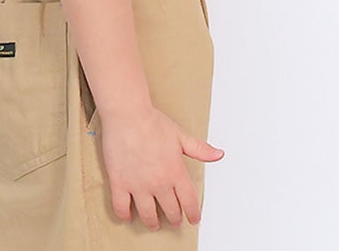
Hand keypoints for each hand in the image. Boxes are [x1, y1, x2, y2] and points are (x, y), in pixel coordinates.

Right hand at [99, 106, 224, 230]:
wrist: (128, 115)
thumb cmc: (152, 122)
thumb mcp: (180, 135)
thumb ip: (199, 149)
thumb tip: (218, 154)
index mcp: (175, 172)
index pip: (189, 202)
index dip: (193, 214)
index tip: (193, 218)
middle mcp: (159, 183)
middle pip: (170, 212)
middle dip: (174, 219)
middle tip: (174, 220)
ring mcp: (138, 186)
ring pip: (148, 216)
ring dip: (152, 222)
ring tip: (154, 223)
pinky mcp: (120, 184)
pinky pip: (121, 208)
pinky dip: (125, 216)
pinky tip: (128, 215)